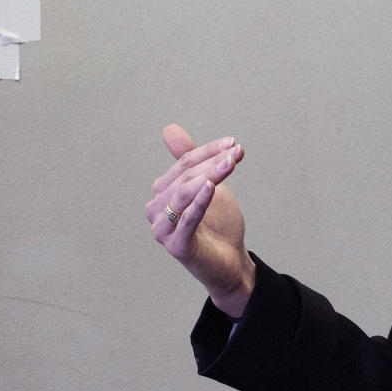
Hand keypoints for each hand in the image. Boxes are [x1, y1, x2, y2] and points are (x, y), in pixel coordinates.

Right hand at [145, 124, 254, 316]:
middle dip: (211, 162)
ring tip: (229, 164)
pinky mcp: (176, 246)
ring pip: (184, 194)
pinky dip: (199, 201)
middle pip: (184, 178)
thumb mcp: (208, 186)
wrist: (230, 261)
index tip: (233, 144)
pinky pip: (187, 220)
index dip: (208, 152)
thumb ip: (191, 161)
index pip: (183, 164)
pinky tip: (211, 187)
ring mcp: (163, 230)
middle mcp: (155, 211)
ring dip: (208, 176)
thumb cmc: (217, 225)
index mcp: (161, 194)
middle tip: (236, 152)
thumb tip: (169, 129)